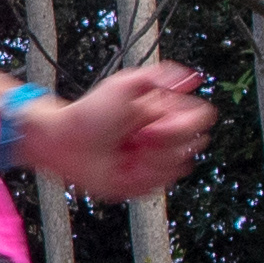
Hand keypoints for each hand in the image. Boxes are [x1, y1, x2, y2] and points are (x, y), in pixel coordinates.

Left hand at [28, 61, 213, 200]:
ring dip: (152, 160)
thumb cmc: (88, 113)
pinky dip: (142, 178)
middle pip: (194, 145)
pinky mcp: (143, 181)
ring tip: (127, 153)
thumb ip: (157, 76)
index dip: (181, 123)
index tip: (154, 121)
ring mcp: (155, 159)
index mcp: (164, 113)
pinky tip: (124, 168)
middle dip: (164, 141)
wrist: (63, 141)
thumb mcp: (122, 84)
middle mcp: (164, 136)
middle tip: (137, 137)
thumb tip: (192, 78)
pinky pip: (159, 186)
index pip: (200, 119)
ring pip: (179, 167)